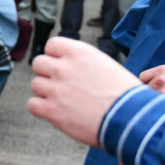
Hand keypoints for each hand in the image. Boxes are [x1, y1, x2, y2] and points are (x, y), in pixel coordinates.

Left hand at [26, 36, 142, 146]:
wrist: (131, 119)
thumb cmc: (125, 96)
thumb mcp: (107, 66)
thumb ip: (84, 63)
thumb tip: (71, 66)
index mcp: (80, 53)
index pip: (52, 45)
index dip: (55, 56)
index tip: (62, 65)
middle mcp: (65, 68)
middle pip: (39, 63)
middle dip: (48, 73)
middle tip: (62, 85)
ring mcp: (57, 89)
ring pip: (36, 84)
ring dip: (46, 92)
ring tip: (64, 101)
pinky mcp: (52, 110)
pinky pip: (32, 105)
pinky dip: (41, 109)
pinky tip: (56, 112)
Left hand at [137, 63, 164, 104]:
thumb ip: (157, 74)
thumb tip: (144, 82)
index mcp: (160, 70)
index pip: (142, 77)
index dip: (146, 81)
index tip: (150, 84)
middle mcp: (159, 80)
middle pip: (143, 88)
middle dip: (149, 91)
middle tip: (156, 93)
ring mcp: (163, 92)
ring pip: (149, 98)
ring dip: (153, 99)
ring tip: (162, 99)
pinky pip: (157, 105)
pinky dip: (159, 106)